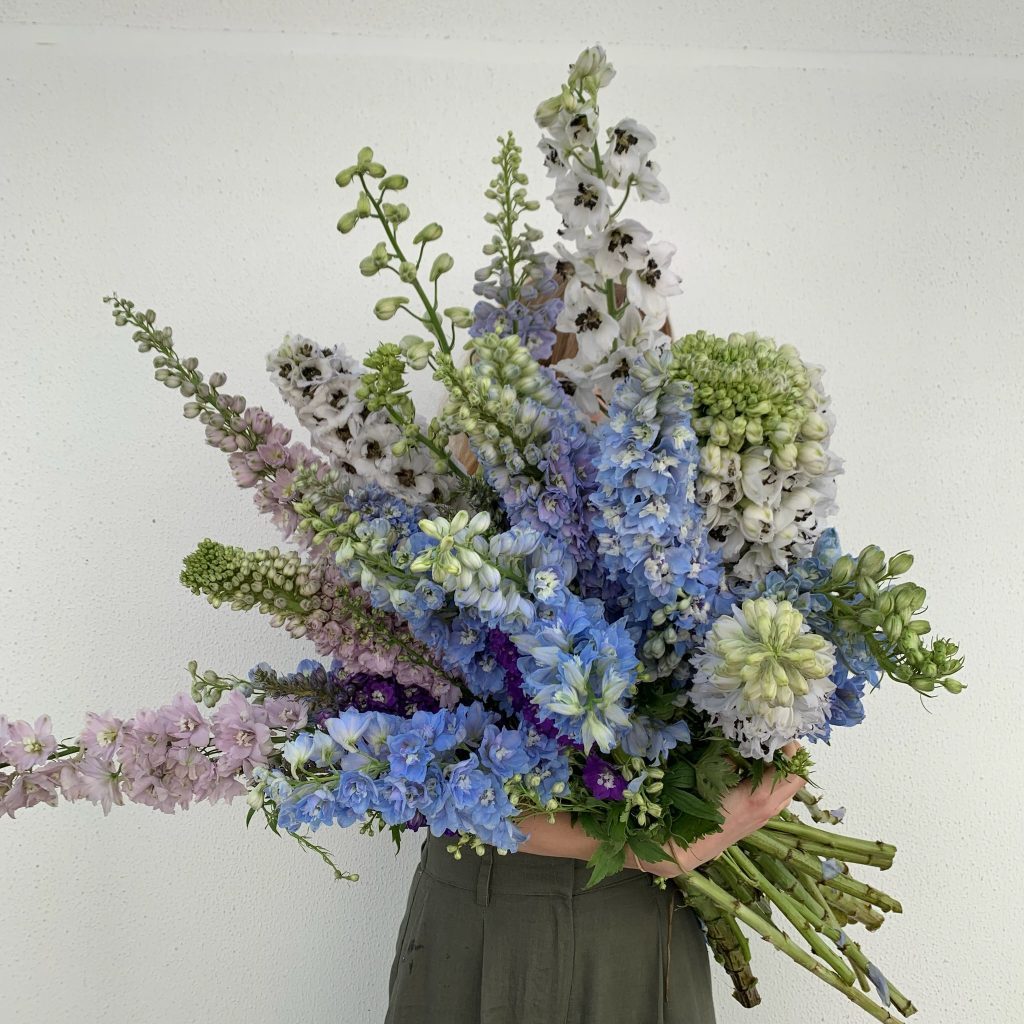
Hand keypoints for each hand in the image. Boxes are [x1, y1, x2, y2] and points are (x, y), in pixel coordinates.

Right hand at [632, 742, 807, 877]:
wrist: (690, 848)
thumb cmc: (697, 812)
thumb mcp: (710, 779)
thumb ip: (727, 758)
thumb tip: (736, 738)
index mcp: (760, 797)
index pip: (794, 771)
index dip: (792, 750)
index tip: (779, 734)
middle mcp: (770, 808)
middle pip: (798, 780)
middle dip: (791, 758)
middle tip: (774, 741)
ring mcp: (767, 816)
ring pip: (789, 790)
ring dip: (783, 770)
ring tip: (766, 754)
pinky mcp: (761, 820)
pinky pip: (778, 798)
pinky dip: (774, 781)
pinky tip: (755, 772)